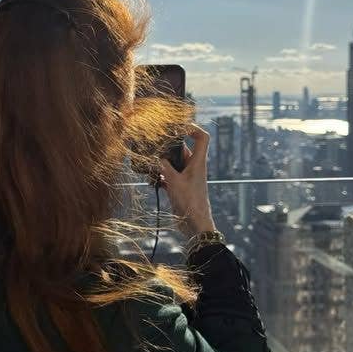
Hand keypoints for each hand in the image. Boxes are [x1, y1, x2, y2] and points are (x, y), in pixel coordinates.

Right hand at [158, 123, 215, 237]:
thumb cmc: (190, 202)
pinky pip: (169, 176)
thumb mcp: (174, 182)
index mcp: (198, 162)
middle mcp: (193, 167)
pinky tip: (152, 182)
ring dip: (161, 165)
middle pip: (181, 149)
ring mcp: (187, 177)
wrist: (195, 225)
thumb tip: (156, 155)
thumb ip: (164, 166)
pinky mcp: (180, 186)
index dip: (192, 128)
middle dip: (167, 149)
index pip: (202, 137)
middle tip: (153, 149)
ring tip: (150, 169)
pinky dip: (161, 177)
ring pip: (173, 163)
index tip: (177, 127)